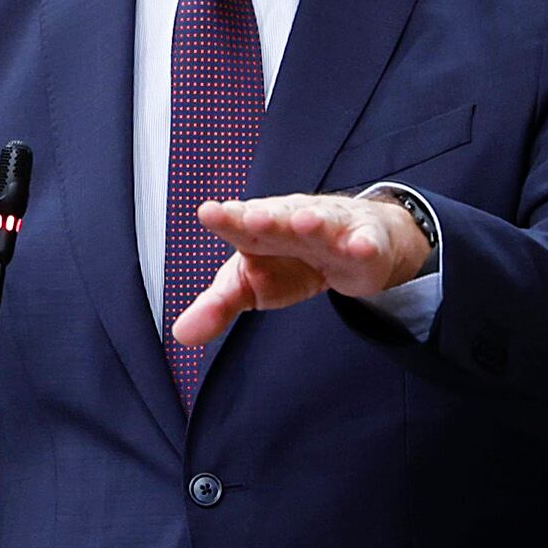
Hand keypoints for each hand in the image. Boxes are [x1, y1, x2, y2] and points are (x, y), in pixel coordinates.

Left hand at [170, 192, 431, 348]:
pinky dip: (364, 244)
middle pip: (279, 218)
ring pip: (322, 222)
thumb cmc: (289, 260)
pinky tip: (360, 247)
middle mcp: (292, 221)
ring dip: (314, 222)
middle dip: (267, 217)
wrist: (351, 244)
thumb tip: (181, 334)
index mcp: (258, 230)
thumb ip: (217, 306)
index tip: (209, 213)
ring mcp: (332, 228)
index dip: (226, 219)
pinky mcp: (366, 243)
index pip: (239, 223)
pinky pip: (366, 242)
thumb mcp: (250, 285)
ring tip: (304, 223)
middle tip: (253, 216)